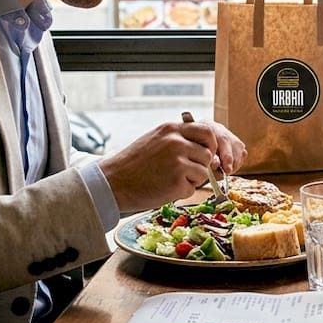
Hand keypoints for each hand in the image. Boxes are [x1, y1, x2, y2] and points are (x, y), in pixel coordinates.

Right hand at [97, 118, 242, 212]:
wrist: (112, 182)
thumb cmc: (132, 164)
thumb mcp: (155, 140)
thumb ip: (178, 139)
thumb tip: (206, 148)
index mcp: (171, 129)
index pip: (206, 131)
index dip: (210, 144)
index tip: (206, 153)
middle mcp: (176, 142)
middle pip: (208, 154)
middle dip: (200, 165)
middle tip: (184, 172)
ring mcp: (178, 162)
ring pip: (203, 172)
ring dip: (191, 180)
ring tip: (169, 179)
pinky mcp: (177, 182)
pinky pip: (192, 188)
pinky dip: (182, 192)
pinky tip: (164, 188)